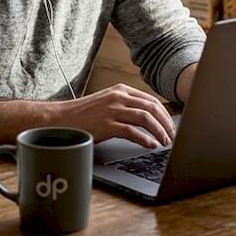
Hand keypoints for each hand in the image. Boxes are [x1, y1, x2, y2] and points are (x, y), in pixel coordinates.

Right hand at [55, 84, 175, 147]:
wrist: (63, 118)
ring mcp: (112, 110)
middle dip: (166, 123)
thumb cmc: (84, 113)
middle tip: (172, 135)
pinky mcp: (107, 125)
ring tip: (164, 142)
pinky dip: (145, 139)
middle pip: (152, 108)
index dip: (165, 114)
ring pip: (145, 118)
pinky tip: (150, 145)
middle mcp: (118, 97)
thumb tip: (148, 116)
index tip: (170, 125)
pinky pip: (132, 132)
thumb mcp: (107, 102)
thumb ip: (126, 105)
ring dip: (159, 131)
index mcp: (120, 90)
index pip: (151, 100)